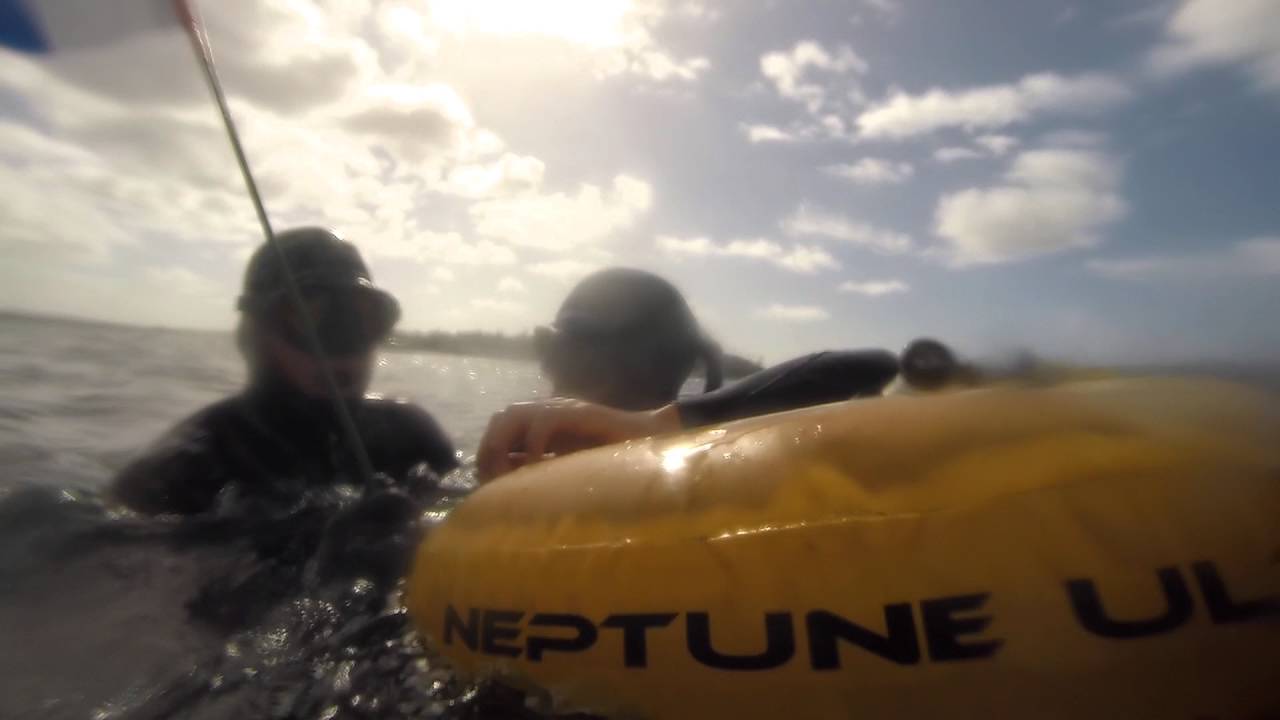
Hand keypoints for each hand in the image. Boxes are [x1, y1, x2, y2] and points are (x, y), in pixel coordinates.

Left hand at [476, 399, 681, 481]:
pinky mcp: (578, 412)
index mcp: (542, 426)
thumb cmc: (613, 461)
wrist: (651, 441)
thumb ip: (541, 472)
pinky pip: (543, 423)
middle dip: (490, 450)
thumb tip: (509, 491)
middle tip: (495, 481)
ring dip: (504, 444)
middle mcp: (547, 412)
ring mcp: (562, 409)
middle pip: (500, 419)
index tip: (488, 486)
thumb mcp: (568, 469)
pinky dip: (533, 446)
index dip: (488, 455)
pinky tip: (539, 467)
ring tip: (509, 474)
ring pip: (513, 414)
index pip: (500, 430)